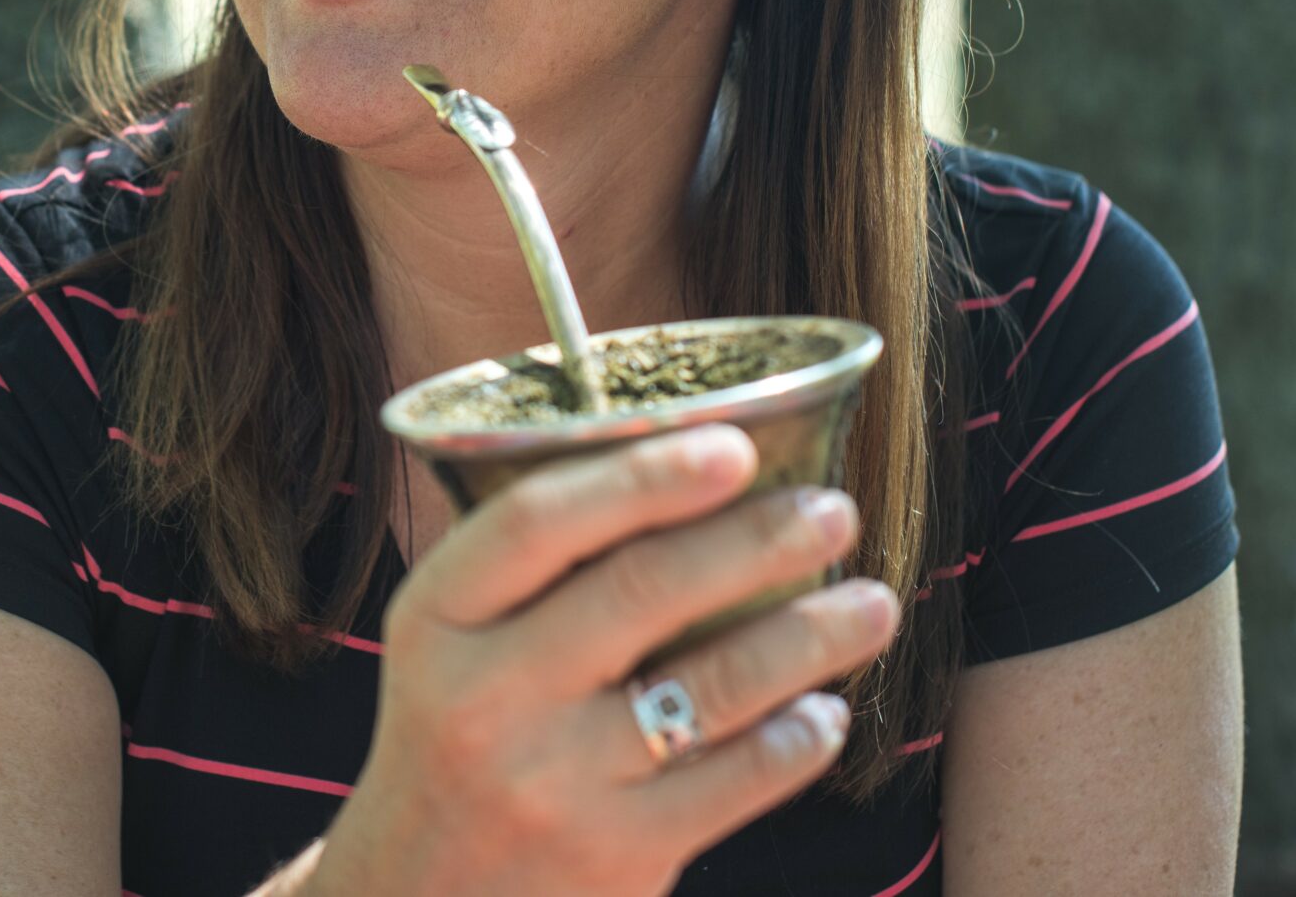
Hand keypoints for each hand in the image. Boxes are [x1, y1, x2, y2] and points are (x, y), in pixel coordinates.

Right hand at [309, 425, 897, 896]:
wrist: (422, 894)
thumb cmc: (458, 733)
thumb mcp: (452, 642)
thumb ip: (534, 566)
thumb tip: (685, 461)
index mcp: (436, 617)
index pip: (538, 522)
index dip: (642, 476)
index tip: (734, 445)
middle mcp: (485, 696)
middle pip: (642, 590)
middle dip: (757, 540)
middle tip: (834, 510)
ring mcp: (552, 781)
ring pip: (711, 684)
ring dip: (810, 635)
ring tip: (872, 604)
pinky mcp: (614, 854)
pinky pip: (734, 779)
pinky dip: (797, 738)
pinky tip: (827, 710)